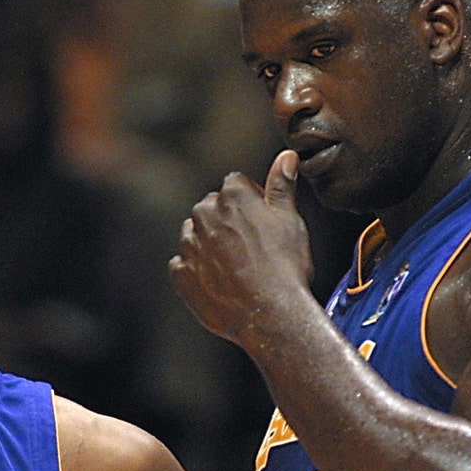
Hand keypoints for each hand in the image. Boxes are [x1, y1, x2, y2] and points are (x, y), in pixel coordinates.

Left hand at [169, 150, 313, 345]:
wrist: (271, 315)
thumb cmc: (286, 266)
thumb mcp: (291, 220)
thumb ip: (282, 185)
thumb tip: (286, 156)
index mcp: (232, 196)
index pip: (235, 184)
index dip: (251, 201)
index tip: (263, 221)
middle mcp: (204, 215)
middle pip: (212, 207)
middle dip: (226, 220)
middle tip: (252, 246)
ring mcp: (189, 245)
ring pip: (195, 235)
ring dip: (210, 244)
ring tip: (237, 267)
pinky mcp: (180, 273)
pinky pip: (183, 264)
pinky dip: (197, 271)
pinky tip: (220, 283)